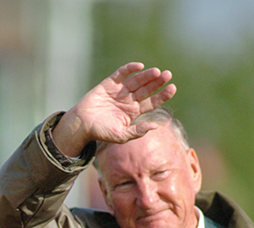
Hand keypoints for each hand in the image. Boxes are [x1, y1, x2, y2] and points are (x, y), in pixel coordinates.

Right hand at [52, 62, 175, 156]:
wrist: (81, 124)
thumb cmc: (101, 132)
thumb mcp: (121, 136)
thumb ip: (137, 131)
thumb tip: (156, 126)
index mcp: (133, 112)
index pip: (151, 102)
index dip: (162, 95)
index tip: (172, 88)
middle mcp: (128, 100)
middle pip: (146, 89)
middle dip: (157, 82)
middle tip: (168, 75)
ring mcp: (119, 91)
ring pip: (136, 80)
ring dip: (146, 76)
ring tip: (156, 72)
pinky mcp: (108, 83)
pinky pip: (121, 74)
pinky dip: (130, 69)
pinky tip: (139, 67)